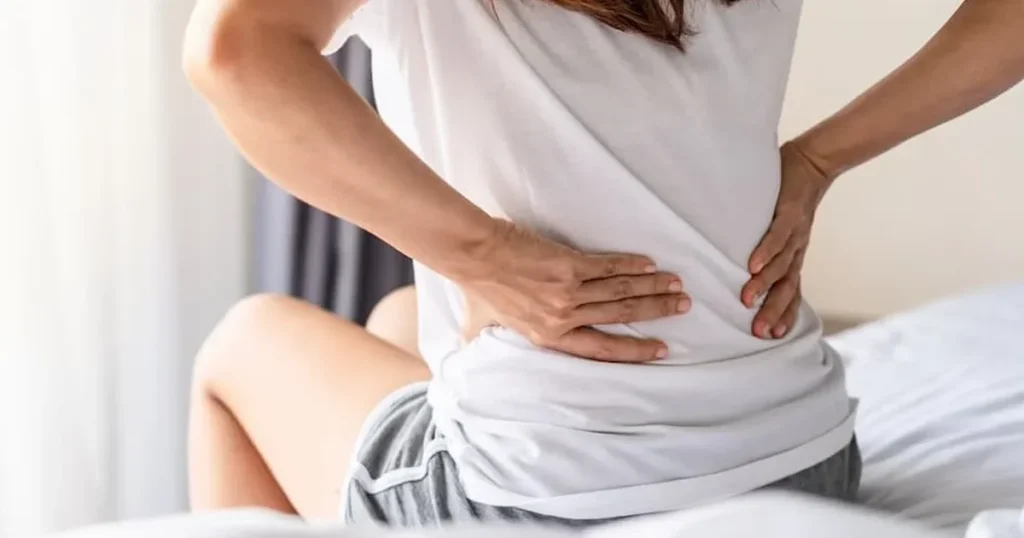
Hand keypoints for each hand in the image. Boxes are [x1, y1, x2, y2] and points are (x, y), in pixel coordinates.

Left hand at [457, 219, 690, 362]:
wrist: (475, 255)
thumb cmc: (478, 289)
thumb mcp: (480, 327)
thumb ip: (484, 342)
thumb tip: (468, 354)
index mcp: (548, 338)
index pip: (600, 350)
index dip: (634, 351)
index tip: (660, 350)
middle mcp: (563, 318)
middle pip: (621, 318)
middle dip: (657, 313)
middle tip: (684, 307)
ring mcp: (568, 292)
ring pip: (621, 293)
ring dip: (653, 288)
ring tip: (677, 285)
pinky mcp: (569, 266)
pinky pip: (609, 268)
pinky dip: (632, 266)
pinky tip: (650, 265)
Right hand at [742, 141, 833, 338]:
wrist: (812, 164)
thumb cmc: (790, 198)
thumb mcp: (781, 229)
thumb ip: (767, 247)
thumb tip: (743, 265)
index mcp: (794, 257)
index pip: (791, 292)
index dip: (784, 314)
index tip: (773, 337)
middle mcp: (797, 250)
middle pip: (787, 288)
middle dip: (774, 311)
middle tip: (759, 332)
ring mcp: (795, 234)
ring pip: (781, 266)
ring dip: (764, 285)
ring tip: (747, 301)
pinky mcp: (789, 214)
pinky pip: (777, 237)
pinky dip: (765, 252)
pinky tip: (752, 266)